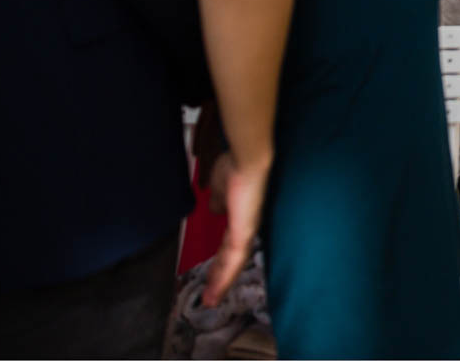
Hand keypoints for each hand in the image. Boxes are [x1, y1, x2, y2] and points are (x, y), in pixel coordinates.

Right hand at [203, 155, 268, 305]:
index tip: (211, 272)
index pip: (230, 244)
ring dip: (221, 283)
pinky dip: (224, 278)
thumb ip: (218, 201)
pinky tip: (214, 292)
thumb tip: (215, 209)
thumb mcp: (220, 187)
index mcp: (242, 216)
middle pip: (233, 258)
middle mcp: (248, 226)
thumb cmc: (237, 166)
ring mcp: (248, 231)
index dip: (221, 259)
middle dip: (220, 276)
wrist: (249, 159)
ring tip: (210, 300)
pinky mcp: (245, 233)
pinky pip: (234, 261)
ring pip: (234, 264)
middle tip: (210, 295)